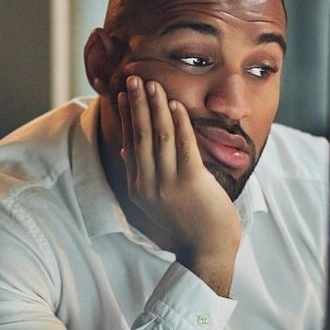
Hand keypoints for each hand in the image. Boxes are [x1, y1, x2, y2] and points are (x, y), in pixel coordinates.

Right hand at [117, 75, 240, 295]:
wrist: (207, 250)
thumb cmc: (186, 225)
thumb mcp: (155, 202)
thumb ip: (142, 176)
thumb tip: (127, 152)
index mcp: (138, 188)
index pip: (129, 144)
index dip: (126, 117)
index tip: (122, 94)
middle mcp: (148, 184)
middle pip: (139, 135)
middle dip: (136, 104)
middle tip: (133, 78)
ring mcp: (168, 184)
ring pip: (158, 136)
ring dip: (155, 107)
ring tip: (153, 84)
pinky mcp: (190, 182)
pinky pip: (182, 145)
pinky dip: (178, 122)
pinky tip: (174, 105)